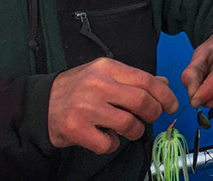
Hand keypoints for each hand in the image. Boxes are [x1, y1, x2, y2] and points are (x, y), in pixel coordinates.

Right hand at [47, 57, 178, 154]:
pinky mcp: (77, 129)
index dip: (164, 95)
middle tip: (149, 118)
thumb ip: (133, 79)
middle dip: (153, 114)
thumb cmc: (77, 89)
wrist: (41, 104)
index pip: (145, 80)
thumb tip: (164, 83)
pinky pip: (109, 143)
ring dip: (134, 131)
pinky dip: (112, 144)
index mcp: (106, 68)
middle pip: (142, 102)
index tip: (171, 106)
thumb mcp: (103, 75)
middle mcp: (96, 85)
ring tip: (126, 129)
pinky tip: (105, 137)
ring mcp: (85, 107)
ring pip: (129, 124)